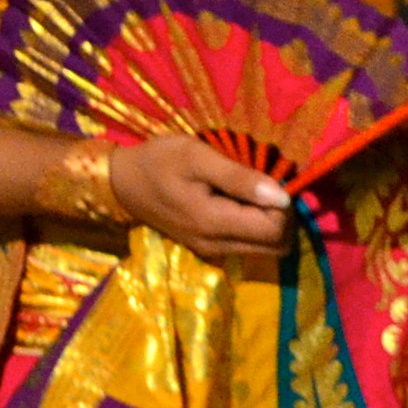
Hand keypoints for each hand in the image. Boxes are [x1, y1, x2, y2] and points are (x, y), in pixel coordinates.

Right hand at [110, 132, 293, 255]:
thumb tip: (282, 198)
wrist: (122, 181)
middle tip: (267, 188)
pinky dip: (254, 229)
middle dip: (283, 219)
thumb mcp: (198, 158)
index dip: (285, 208)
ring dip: (270, 224)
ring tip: (252, 193)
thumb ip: (240, 178)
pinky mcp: (208, 248)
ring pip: (265, 250)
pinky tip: (239, 204)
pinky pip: (247, 246)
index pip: (275, 232)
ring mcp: (212, 250)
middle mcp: (216, 246)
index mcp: (214, 223)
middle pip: (276, 247)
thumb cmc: (159, 162)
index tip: (271, 182)